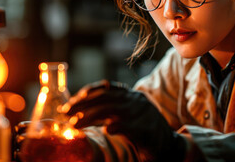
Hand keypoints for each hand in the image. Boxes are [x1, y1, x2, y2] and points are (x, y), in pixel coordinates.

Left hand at [64, 80, 186, 161]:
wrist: (168, 146)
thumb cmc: (142, 131)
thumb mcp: (126, 116)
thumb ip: (109, 111)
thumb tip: (81, 112)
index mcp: (131, 95)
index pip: (106, 87)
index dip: (88, 91)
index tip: (72, 100)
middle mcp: (136, 100)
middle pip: (105, 97)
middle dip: (83, 104)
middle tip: (66, 113)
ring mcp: (142, 114)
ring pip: (113, 110)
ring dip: (91, 116)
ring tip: (75, 124)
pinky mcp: (146, 129)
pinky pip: (128, 125)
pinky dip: (115, 126)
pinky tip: (105, 130)